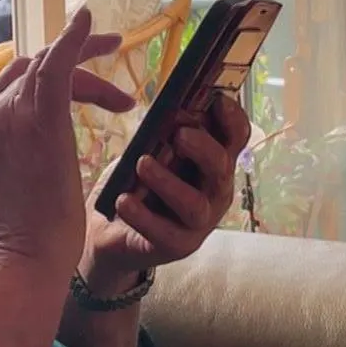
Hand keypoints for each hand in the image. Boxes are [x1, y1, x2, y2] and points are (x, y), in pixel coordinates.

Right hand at [0, 6, 135, 274]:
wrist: (27, 254)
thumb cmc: (32, 231)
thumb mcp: (19, 177)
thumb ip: (24, 148)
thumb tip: (44, 146)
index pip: (14, 82)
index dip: (49, 67)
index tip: (81, 69)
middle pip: (31, 67)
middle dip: (71, 56)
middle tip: (112, 49)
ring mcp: (12, 113)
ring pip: (49, 63)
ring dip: (86, 54)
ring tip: (120, 50)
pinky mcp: (40, 118)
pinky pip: (57, 64)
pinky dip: (74, 39)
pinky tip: (90, 23)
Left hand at [79, 93, 250, 294]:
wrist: (111, 232)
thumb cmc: (137, 183)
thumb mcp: (149, 151)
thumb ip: (163, 134)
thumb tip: (172, 111)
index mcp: (212, 163)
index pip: (234, 138)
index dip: (232, 119)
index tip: (218, 101)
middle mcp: (213, 191)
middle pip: (221, 168)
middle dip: (203, 148)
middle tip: (179, 135)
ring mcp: (199, 222)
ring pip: (194, 204)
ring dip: (168, 181)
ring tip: (142, 164)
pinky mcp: (177, 246)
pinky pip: (164, 232)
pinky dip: (142, 215)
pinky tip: (123, 200)